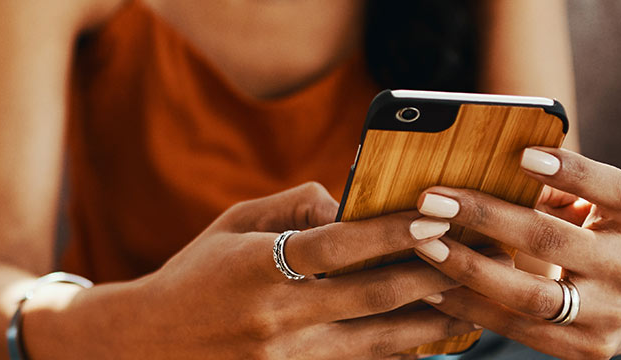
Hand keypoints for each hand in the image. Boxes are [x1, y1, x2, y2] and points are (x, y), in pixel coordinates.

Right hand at [25, 183, 477, 358]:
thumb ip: (290, 207)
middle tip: (478, 258)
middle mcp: (275, 319)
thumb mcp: (230, 227)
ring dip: (429, 323)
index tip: (437, 217)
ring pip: (377, 344)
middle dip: (430, 277)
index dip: (392, 233)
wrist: (142, 348)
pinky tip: (428, 339)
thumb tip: (346, 202)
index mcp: (256, 268)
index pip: (338, 247)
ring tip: (472, 304)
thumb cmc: (192, 277)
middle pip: (372, 299)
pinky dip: (395, 354)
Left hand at [410, 147, 620, 358]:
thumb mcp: (589, 209)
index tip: (524, 155)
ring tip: (425, 247)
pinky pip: (517, 329)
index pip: (615, 191)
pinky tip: (433, 289)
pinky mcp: (583, 349)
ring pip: (530, 294)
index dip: (574, 172)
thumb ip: (552, 189)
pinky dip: (470, 308)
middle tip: (433, 201)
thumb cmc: (594, 239)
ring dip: (469, 269)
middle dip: (485, 218)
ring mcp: (608, 314)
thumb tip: (488, 165)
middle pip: (552, 240)